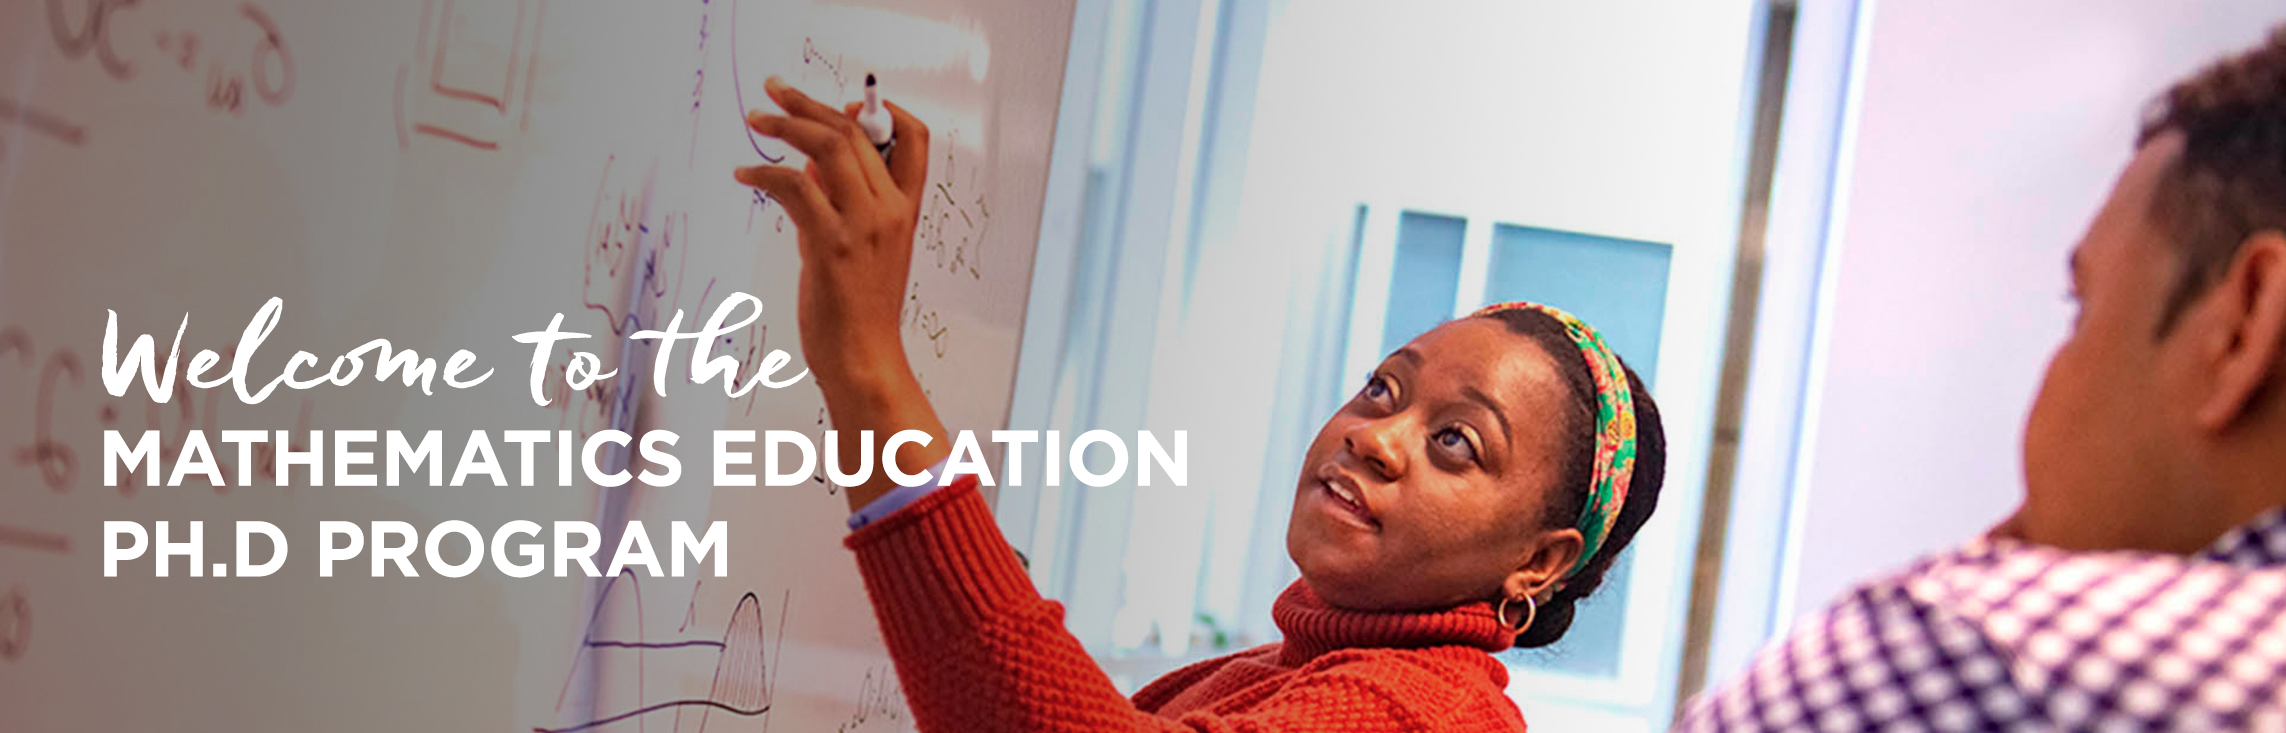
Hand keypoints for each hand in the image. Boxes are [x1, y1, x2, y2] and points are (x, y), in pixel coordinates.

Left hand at [737, 76, 947, 508]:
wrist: (863, 360)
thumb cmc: (859, 311)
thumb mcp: (859, 247)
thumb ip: (842, 202)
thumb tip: (810, 163)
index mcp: (906, 210)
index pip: (913, 139)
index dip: (881, 110)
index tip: (845, 101)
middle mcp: (890, 210)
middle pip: (855, 132)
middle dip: (810, 103)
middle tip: (774, 91)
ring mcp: (862, 225)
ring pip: (828, 147)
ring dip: (785, 125)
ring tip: (756, 119)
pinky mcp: (829, 244)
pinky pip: (794, 186)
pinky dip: (764, 172)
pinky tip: (745, 174)